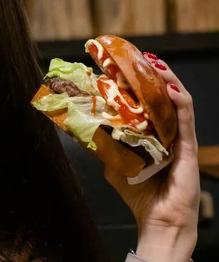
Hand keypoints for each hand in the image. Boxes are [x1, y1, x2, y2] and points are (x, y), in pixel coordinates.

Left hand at [104, 54, 198, 260]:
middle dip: (153, 74)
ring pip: (177, 101)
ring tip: (155, 65)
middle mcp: (167, 131)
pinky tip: (169, 89)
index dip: (138, 83)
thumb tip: (86, 132)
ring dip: (167, 80)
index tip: (123, 66)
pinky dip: (179, 101)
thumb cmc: (140, 194)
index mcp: (152, 134)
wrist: (158, 219)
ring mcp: (180, 137)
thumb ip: (107, 147)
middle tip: (139, 58)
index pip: (147, 102)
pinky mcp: (189, 146)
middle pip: (163, 96)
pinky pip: (186, 118)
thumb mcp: (117, 165)